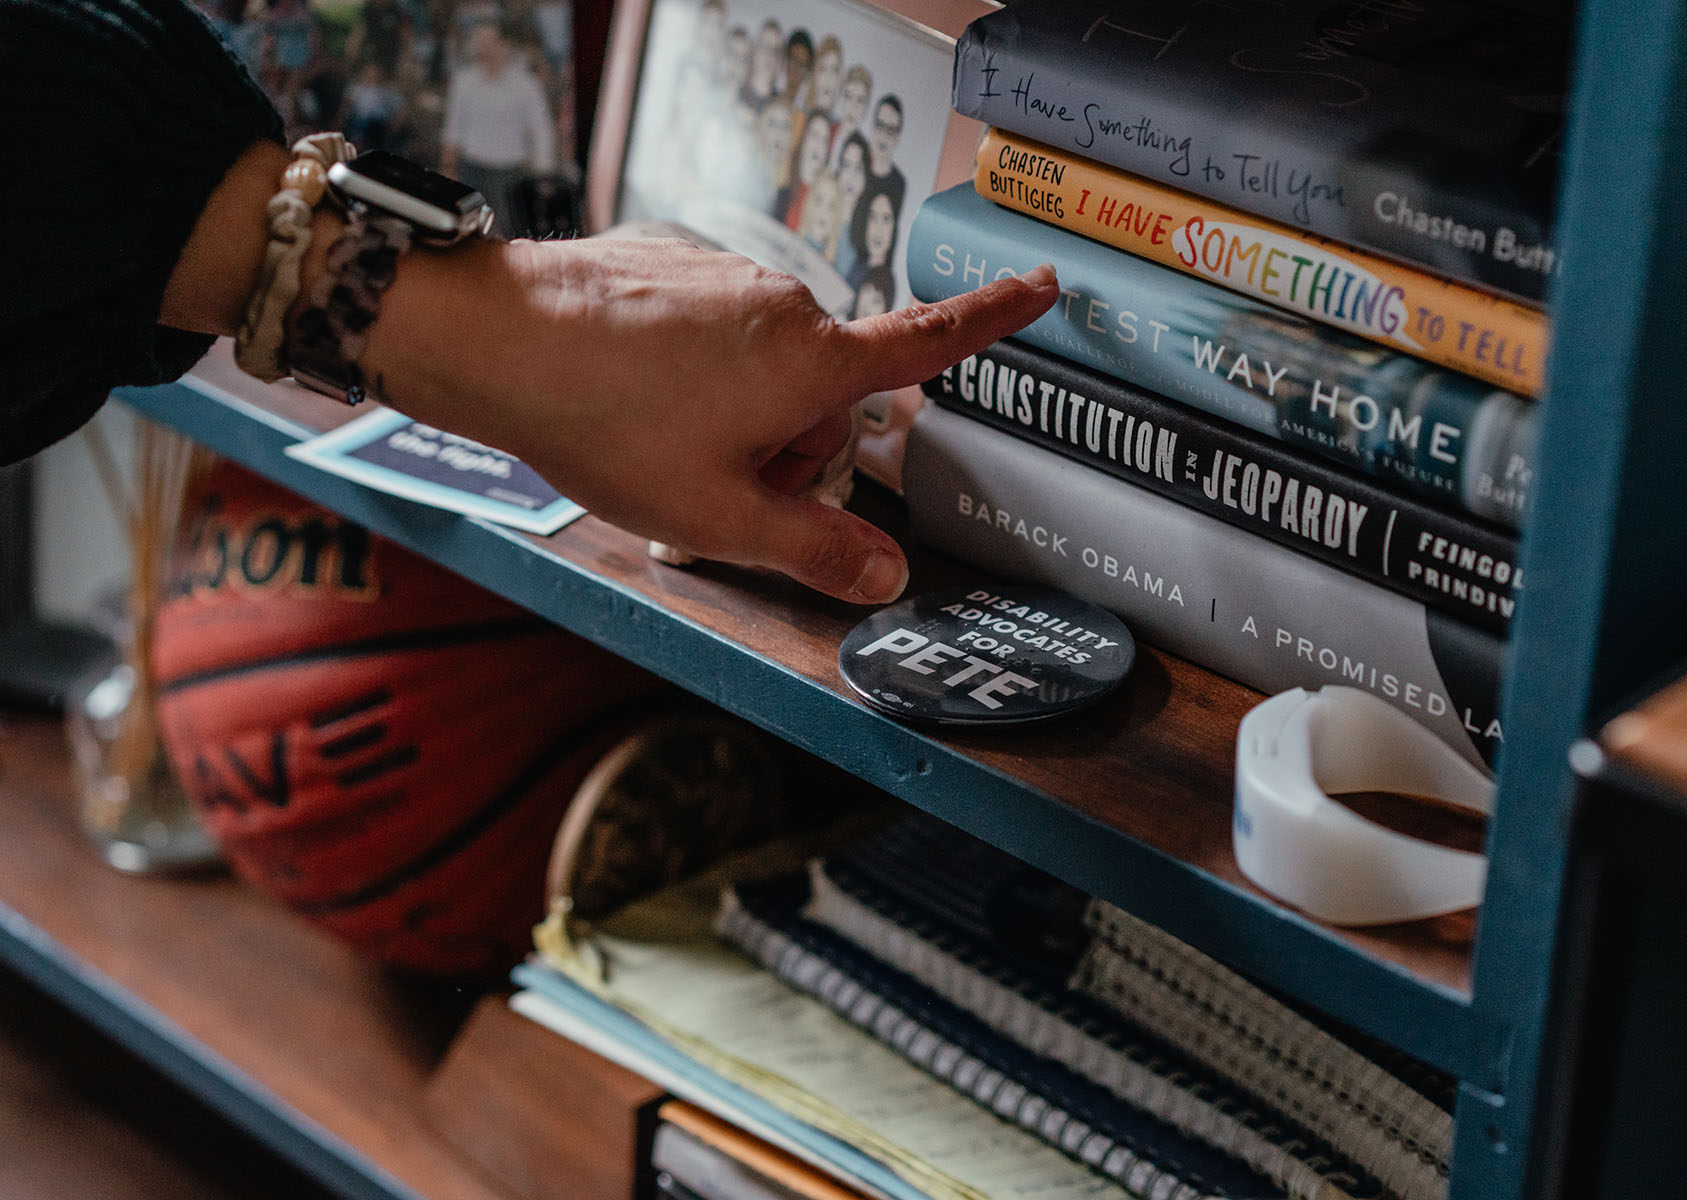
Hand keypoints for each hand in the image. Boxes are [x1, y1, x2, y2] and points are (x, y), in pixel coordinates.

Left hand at [361, 234, 1058, 602]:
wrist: (495, 337)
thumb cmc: (607, 425)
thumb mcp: (718, 515)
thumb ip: (813, 549)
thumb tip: (888, 579)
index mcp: (813, 364)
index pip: (928, 340)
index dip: (993, 320)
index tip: (1043, 286)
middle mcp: (784, 305)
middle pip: (822, 392)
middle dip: (785, 442)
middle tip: (709, 474)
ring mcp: (727, 275)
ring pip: (762, 364)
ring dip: (732, 409)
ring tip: (654, 433)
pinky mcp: (676, 262)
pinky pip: (712, 328)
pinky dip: (689, 369)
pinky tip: (631, 391)